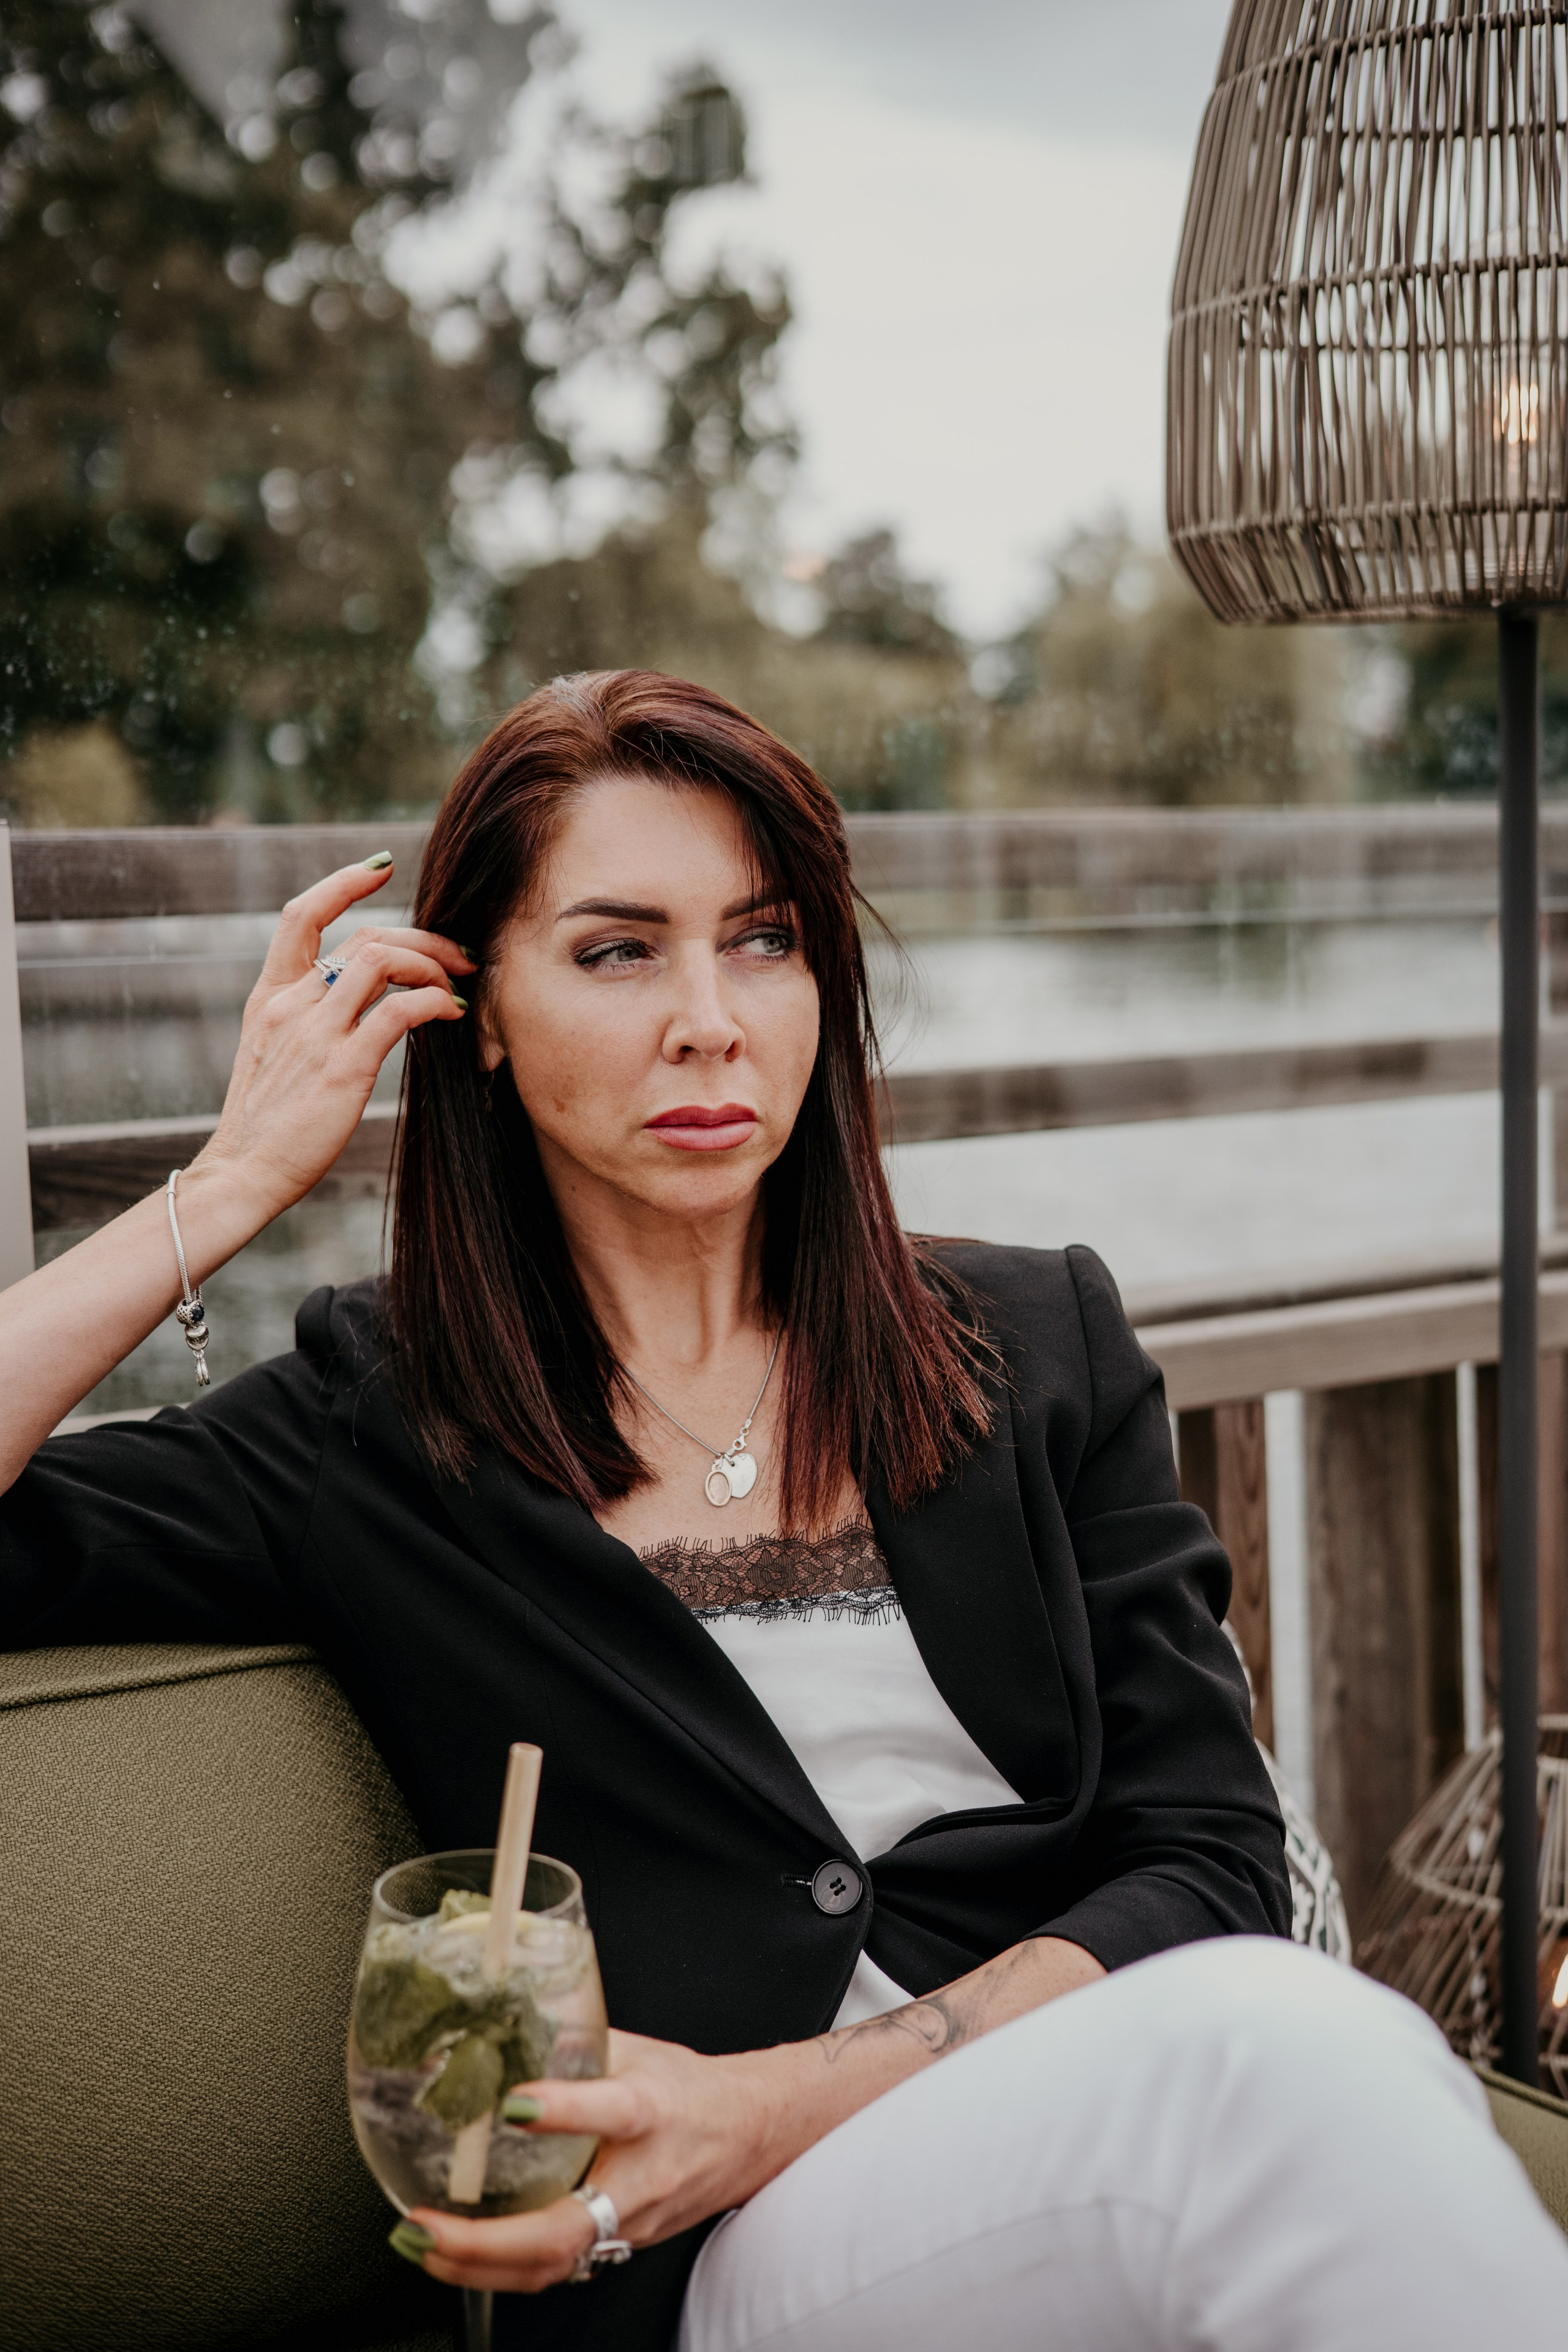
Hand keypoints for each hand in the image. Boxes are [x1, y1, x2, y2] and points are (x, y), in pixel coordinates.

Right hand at [193, 855, 471, 1221]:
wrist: (243, 1174)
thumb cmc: (268, 1123)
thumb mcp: (275, 1055)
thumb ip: (309, 1018)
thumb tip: (366, 997)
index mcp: (269, 997)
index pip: (300, 915)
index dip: (342, 883)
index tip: (382, 869)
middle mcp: (290, 1005)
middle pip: (363, 937)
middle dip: (422, 937)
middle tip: (459, 956)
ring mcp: (314, 1034)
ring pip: (381, 961)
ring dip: (432, 966)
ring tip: (457, 987)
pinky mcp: (342, 1068)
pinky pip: (398, 1012)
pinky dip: (433, 1004)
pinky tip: (450, 1015)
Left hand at [406, 2029, 785, 2294]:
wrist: (750, 2136)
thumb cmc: (689, 2089)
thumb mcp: (634, 2048)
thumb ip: (570, 2040)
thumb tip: (497, 2025)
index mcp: (651, 2110)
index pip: (612, 2110)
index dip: (562, 2110)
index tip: (512, 2107)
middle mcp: (643, 2177)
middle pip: (567, 2227)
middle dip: (487, 2241)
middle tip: (428, 2226)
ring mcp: (634, 2223)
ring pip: (556, 2265)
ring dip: (481, 2267)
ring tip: (425, 2248)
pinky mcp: (624, 2246)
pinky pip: (560, 2269)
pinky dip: (502, 2271)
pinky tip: (460, 2260)